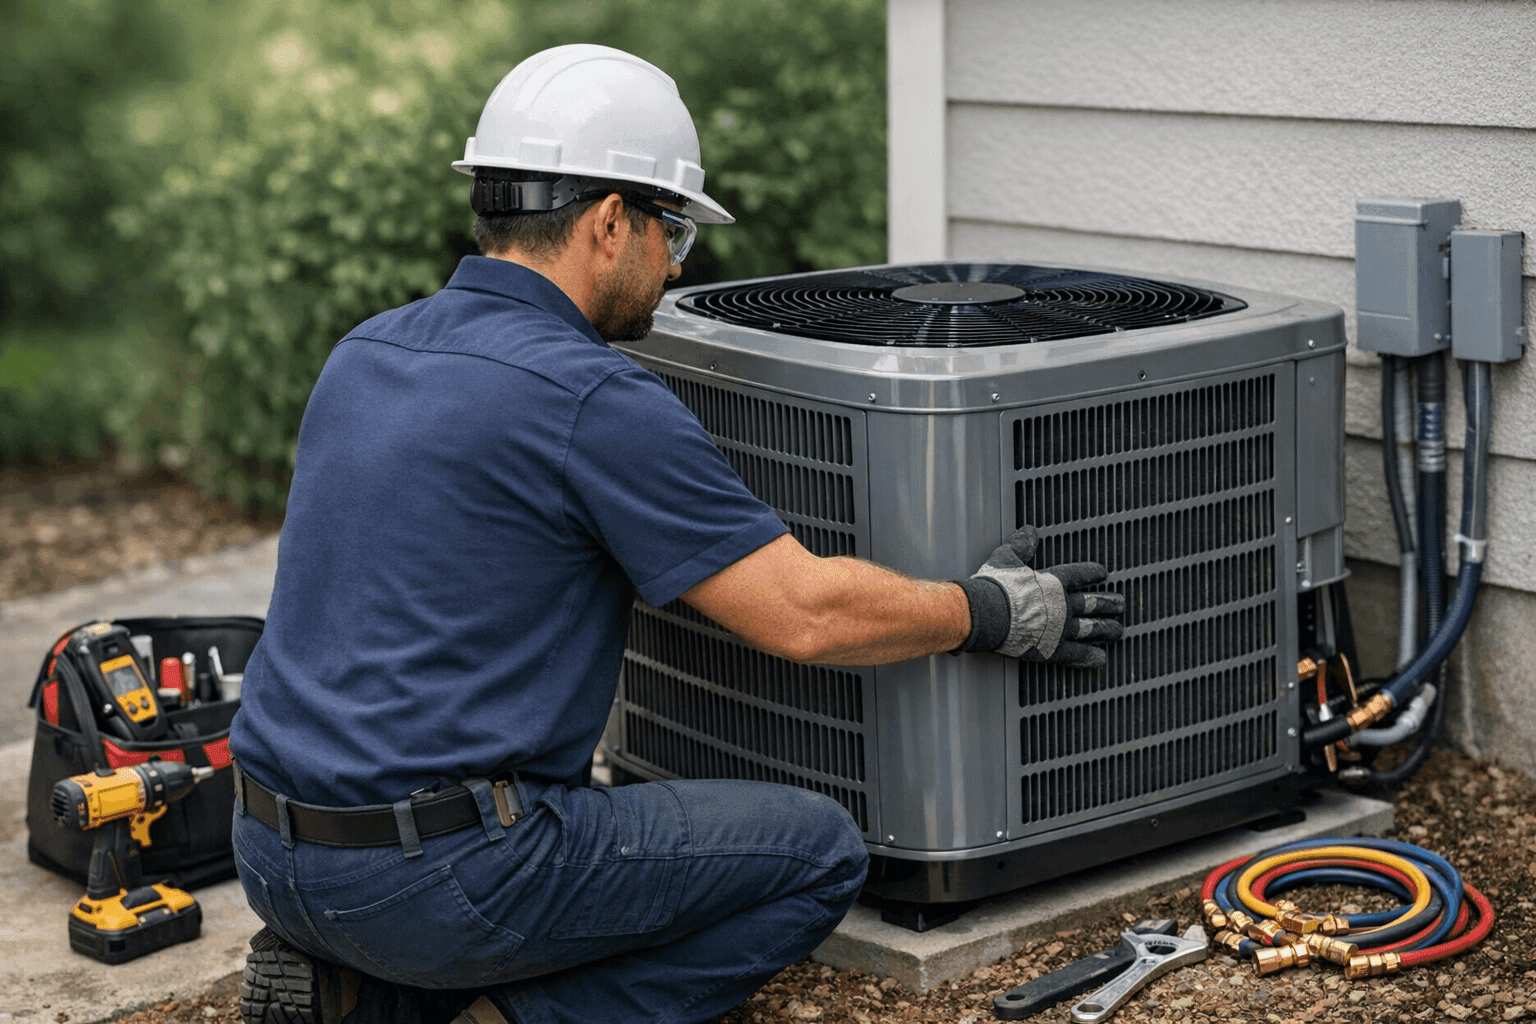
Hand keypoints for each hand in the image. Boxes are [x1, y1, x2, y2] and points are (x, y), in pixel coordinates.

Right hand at [957, 525, 1124, 667]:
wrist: (986, 613)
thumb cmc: (995, 586)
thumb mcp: (1006, 557)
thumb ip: (1021, 545)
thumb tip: (1029, 531)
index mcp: (1054, 582)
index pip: (1080, 575)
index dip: (1093, 573)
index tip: (1103, 573)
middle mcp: (1062, 605)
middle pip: (1093, 603)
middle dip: (1109, 603)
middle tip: (1120, 604)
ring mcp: (1060, 628)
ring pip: (1091, 628)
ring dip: (1107, 629)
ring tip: (1117, 630)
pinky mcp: (1051, 649)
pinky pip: (1076, 654)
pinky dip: (1090, 656)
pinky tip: (1101, 658)